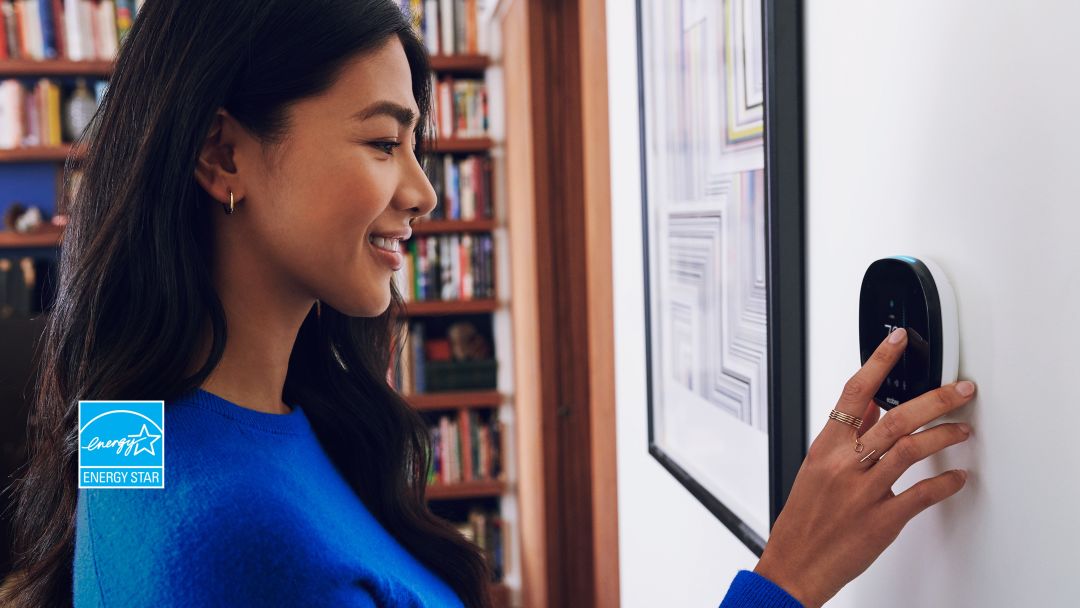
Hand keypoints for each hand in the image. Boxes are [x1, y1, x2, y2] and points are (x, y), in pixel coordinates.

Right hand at [753, 327, 974, 607]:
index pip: (853, 392)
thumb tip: (867, 407)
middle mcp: (845, 465)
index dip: (878, 362)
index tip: (898, 340)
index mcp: (826, 448)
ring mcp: (864, 492)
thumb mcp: (815, 469)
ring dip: (944, 436)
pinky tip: (957, 478)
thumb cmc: (804, 520)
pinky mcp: (882, 521)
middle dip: (935, 399)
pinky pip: (920, 495)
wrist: (795, 564)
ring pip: (911, 451)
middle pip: (895, 419)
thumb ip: (844, 436)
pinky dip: (944, 484)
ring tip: (962, 429)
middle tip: (961, 388)